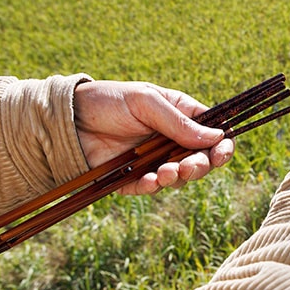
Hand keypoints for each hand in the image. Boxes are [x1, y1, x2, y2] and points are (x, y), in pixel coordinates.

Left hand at [73, 81, 234, 194]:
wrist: (67, 120)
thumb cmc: (109, 101)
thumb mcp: (146, 102)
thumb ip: (179, 122)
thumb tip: (216, 137)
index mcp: (181, 116)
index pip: (213, 133)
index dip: (223, 145)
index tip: (221, 154)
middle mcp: (172, 140)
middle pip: (201, 159)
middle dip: (200, 166)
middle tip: (188, 167)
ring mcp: (154, 160)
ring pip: (180, 177)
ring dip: (178, 177)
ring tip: (164, 173)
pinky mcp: (134, 177)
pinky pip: (152, 188)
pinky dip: (154, 186)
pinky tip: (149, 180)